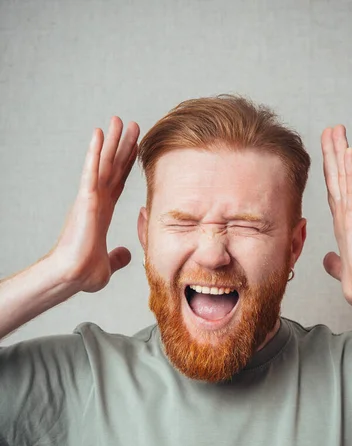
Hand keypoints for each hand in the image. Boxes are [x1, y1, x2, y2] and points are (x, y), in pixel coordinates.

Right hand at [51, 117, 139, 292]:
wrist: (72, 276)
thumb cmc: (83, 273)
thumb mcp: (108, 264)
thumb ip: (118, 257)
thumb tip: (126, 253)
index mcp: (102, 213)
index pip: (117, 183)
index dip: (126, 164)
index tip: (135, 148)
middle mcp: (96, 201)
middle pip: (113, 167)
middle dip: (123, 146)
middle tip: (132, 124)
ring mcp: (90, 198)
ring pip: (103, 163)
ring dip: (112, 140)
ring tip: (119, 120)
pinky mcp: (85, 200)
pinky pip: (92, 171)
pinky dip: (96, 151)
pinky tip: (99, 133)